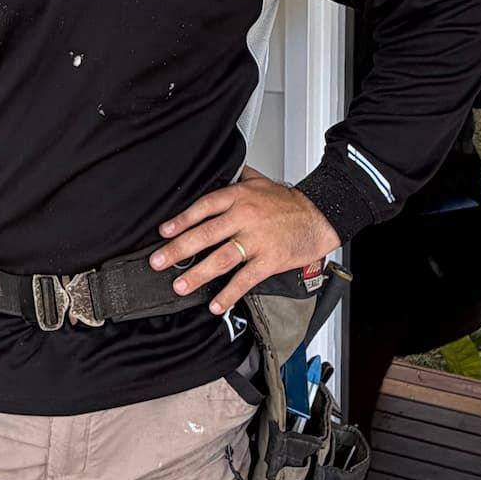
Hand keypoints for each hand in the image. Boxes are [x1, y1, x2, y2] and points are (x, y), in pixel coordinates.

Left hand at [150, 167, 340, 317]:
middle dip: (179, 250)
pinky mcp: (270, 259)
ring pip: (221, 258)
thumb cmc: (289, 202)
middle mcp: (245, 217)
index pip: (203, 207)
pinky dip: (229, 294)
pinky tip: (216, 304)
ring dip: (198, 274)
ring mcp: (257, 239)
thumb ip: (235, 180)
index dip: (181, 220)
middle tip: (159, 262)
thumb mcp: (259, 181)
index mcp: (239, 196)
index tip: (163, 232)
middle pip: (206, 234)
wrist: (320, 214)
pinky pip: (245, 279)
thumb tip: (214, 176)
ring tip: (180, 286)